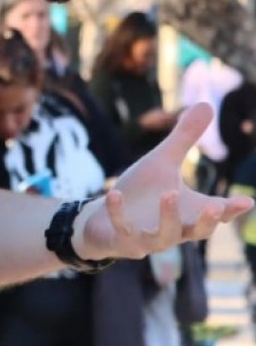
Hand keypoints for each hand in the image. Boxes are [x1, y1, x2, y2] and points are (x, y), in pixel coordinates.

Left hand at [74, 103, 252, 260]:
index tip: (247, 201)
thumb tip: (207, 104)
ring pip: (165, 237)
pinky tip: (114, 193)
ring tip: (170, 194)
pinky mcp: (124, 242)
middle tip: (216, 206)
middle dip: (207, 221)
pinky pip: (123, 231)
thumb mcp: (163, 161)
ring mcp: (148, 239)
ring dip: (169, 218)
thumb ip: (185, 138)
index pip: (216, 213)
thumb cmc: (141, 191)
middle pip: (197, 232)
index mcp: (188, 212)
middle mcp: (174, 230)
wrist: (105, 218)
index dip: (232, 209)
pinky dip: (118, 214)